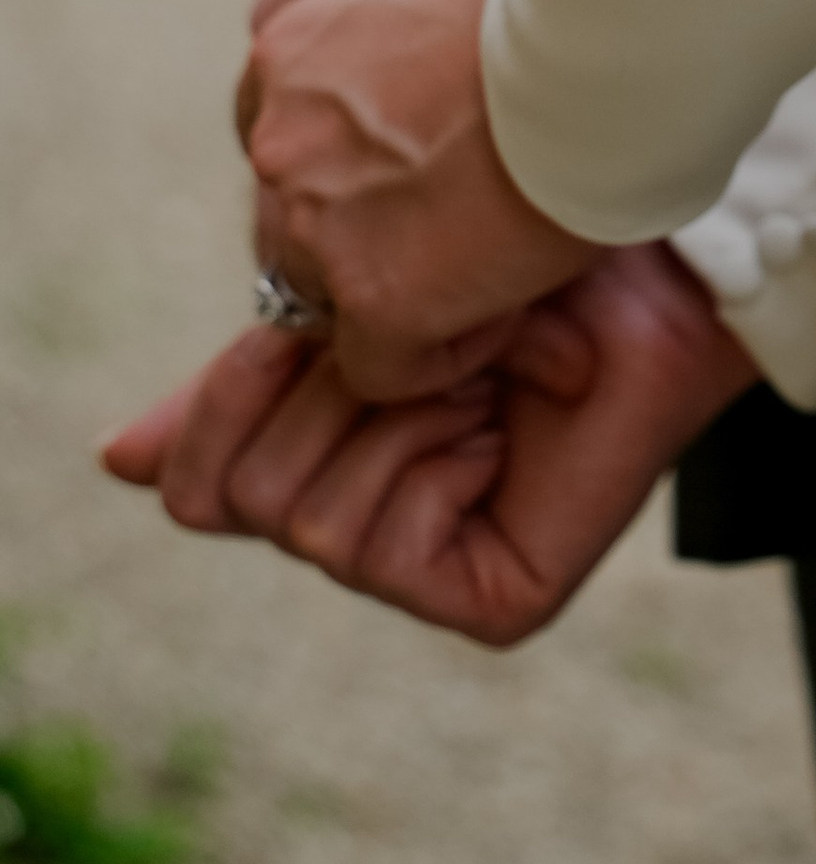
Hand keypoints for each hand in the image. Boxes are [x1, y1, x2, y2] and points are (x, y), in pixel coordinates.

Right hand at [100, 246, 754, 649]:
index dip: (225, 399)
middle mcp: (378, 524)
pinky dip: (422, 461)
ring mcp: (436, 569)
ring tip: (474, 372)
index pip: (202, 482)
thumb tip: (115, 462)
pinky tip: (493, 424)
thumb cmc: (523, 260)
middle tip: (423, 338)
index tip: (286, 325)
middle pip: (236, 500)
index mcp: (338, 458)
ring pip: (298, 519)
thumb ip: (242, 388)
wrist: (650, 265)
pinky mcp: (492, 602)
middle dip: (318, 395)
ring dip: (385, 417)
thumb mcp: (355, 314)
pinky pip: (365, 549)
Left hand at [237, 0, 595, 395]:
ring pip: (335, 304)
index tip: (436, 176)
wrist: (607, 52)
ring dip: (413, 293)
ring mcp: (317, 223)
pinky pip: (383, 370)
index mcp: (291, 53)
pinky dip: (448, 351)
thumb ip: (410, 73)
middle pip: (302, 231)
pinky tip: (515, 297)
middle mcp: (279, 139)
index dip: (361, 179)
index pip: (288, 151)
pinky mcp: (373, 297)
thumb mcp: (452, 14)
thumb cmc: (569, 17)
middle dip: (379, 241)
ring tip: (505, 259)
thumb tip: (438, 128)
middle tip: (474, 227)